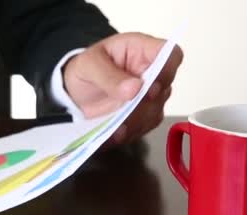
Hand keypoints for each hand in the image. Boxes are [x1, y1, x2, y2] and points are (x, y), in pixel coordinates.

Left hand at [63, 32, 182, 143]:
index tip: (151, 88)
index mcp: (142, 50)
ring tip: (115, 125)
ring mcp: (150, 96)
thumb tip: (135, 88)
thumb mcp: (89, 65)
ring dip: (136, 120)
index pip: (171, 55)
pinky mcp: (144, 116)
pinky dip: (130, 131)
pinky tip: (115, 133)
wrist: (76, 91)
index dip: (167, 71)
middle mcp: (152, 73)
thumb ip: (109, 75)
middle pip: (164, 89)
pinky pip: (144, 126)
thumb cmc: (87, 67)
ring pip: (155, 111)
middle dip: (145, 103)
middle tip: (125, 111)